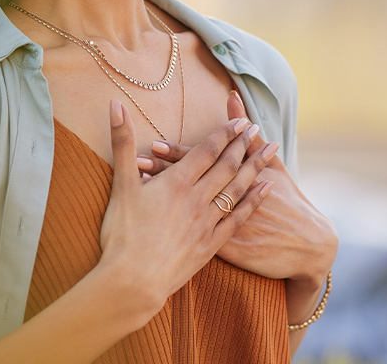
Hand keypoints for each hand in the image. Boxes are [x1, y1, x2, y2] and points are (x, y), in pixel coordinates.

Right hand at [97, 99, 278, 319]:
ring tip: (271, 150)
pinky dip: (254, 200)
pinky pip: (239, 217)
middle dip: (243, 145)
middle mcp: (197, 199)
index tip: (240, 121)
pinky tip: (267, 189)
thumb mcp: (120, 185)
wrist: (133, 282)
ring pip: (237, 188)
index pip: (206, 151)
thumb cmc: (122, 234)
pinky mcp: (211, 244)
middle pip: (227, 166)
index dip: (224, 134)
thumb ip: (122, 142)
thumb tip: (115, 103)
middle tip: (257, 128)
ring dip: (256, 167)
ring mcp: (207, 222)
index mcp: (176, 182)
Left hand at [138, 91, 337, 289]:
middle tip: (137, 162)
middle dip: (162, 173)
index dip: (177, 154)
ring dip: (162, 199)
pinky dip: (173, 228)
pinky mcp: (224, 249)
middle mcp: (228, 200)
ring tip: (139, 187)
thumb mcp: (273, 166)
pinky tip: (152, 223)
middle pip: (190, 184)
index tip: (154, 143)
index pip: (202, 162)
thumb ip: (248, 135)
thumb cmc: (289, 202)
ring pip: (186, 209)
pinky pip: (193, 237)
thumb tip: (232, 97)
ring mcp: (225, 226)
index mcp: (238, 178)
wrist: (307, 245)